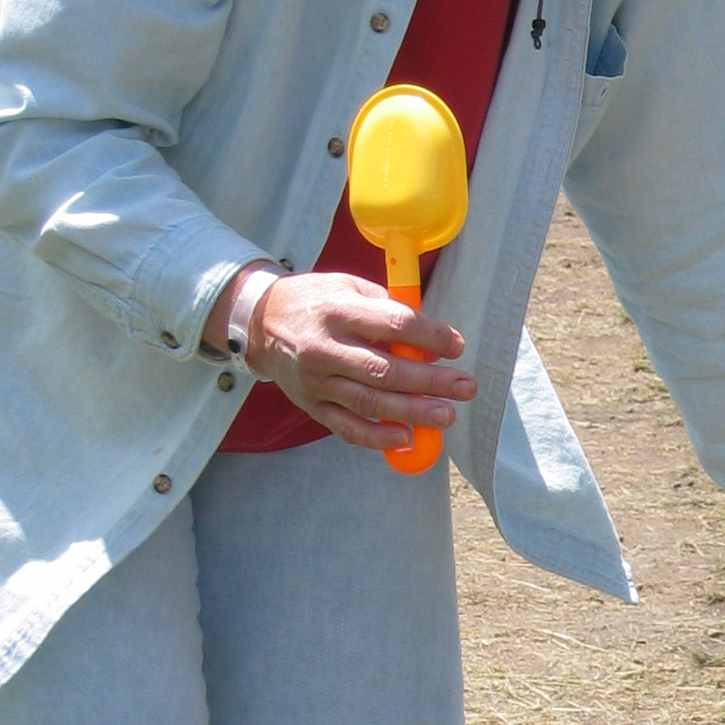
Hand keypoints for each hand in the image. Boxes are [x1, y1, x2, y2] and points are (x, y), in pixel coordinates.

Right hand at [226, 272, 477, 452]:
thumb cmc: (315, 302)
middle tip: (465, 387)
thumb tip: (430, 343)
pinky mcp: (311, 405)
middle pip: (386, 370)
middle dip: (431, 382)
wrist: (259, 322)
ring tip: (446, 415)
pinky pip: (347, 427)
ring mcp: (316, 381)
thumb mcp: (348, 287)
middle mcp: (325, 348)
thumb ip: (387, 310)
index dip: (430, 337)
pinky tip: (407, 437)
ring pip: (370, 402)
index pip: (394, 324)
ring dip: (413, 412)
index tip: (456, 347)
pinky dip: (378, 436)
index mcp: (338, 311)